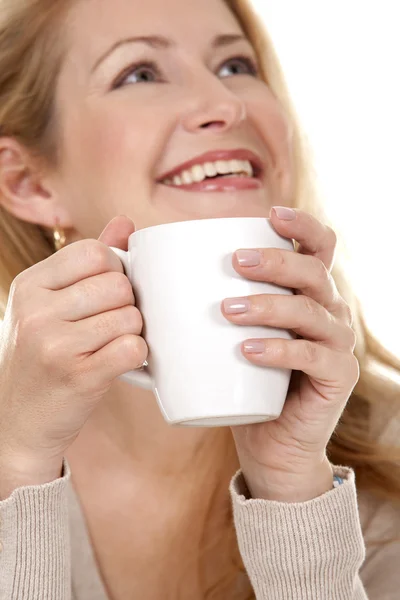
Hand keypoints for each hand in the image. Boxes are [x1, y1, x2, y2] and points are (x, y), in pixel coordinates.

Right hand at [0, 216, 147, 496]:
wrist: (16, 423)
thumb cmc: (39, 358)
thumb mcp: (46, 304)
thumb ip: (86, 263)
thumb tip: (125, 222)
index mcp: (30, 285)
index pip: (95, 252)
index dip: (115, 269)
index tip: (109, 291)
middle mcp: (37, 311)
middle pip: (118, 283)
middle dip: (126, 303)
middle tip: (113, 323)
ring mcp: (55, 345)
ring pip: (130, 316)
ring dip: (132, 331)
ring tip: (112, 344)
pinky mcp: (79, 376)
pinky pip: (133, 348)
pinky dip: (137, 355)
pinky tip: (120, 362)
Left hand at [222, 207, 358, 501]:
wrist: (269, 441)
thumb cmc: (242, 380)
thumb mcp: (230, 334)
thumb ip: (205, 300)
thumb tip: (142, 263)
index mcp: (307, 292)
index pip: (319, 246)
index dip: (301, 224)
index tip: (270, 214)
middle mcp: (329, 310)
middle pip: (314, 271)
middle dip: (275, 261)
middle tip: (234, 262)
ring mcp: (338, 344)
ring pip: (311, 311)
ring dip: (269, 305)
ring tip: (227, 310)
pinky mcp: (338, 376)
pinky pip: (313, 356)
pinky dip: (279, 350)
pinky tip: (248, 350)